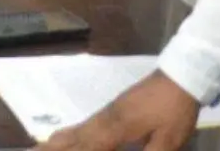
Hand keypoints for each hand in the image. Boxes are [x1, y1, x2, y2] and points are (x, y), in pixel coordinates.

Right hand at [37, 72, 199, 150]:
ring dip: (55, 143)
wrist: (182, 75)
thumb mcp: (169, 141)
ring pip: (75, 131)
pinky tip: (62, 137)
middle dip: (51, 150)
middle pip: (73, 140)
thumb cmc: (175, 109)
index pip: (86, 149)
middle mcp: (105, 120)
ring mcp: (107, 113)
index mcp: (116, 129)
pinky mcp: (112, 109)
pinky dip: (67, 134)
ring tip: (37, 149)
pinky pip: (83, 125)